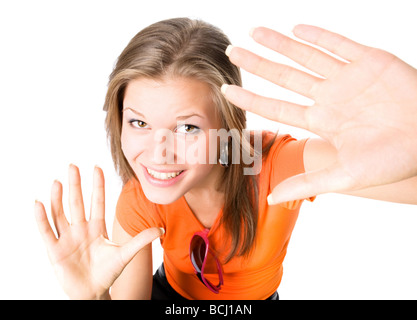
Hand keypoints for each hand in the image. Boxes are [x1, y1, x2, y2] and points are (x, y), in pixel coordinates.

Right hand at [34, 165, 162, 298]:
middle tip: (73, 165)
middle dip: (75, 184)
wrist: (93, 292)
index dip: (97, 185)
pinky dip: (41, 218)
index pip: (97, 202)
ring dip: (58, 198)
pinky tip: (38, 203)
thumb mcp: (125, 254)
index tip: (97, 167)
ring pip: (60, 213)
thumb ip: (141, 240)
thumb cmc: (108, 272)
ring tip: (58, 181)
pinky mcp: (55, 250)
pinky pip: (47, 231)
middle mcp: (81, 229)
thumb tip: (161, 229)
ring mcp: (67, 238)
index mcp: (97, 227)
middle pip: (77, 203)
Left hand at [223, 25, 416, 203]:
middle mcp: (329, 97)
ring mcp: (348, 77)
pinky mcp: (371, 61)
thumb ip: (307, 182)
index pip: (276, 107)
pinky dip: (319, 36)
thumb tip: (271, 197)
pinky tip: (297, 29)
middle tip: (231, 52)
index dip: (251, 99)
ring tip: (254, 32)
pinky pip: (340, 44)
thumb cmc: (392, 160)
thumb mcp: (345, 175)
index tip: (226, 91)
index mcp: (321, 120)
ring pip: (306, 55)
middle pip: (284, 76)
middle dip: (257, 64)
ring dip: (280, 44)